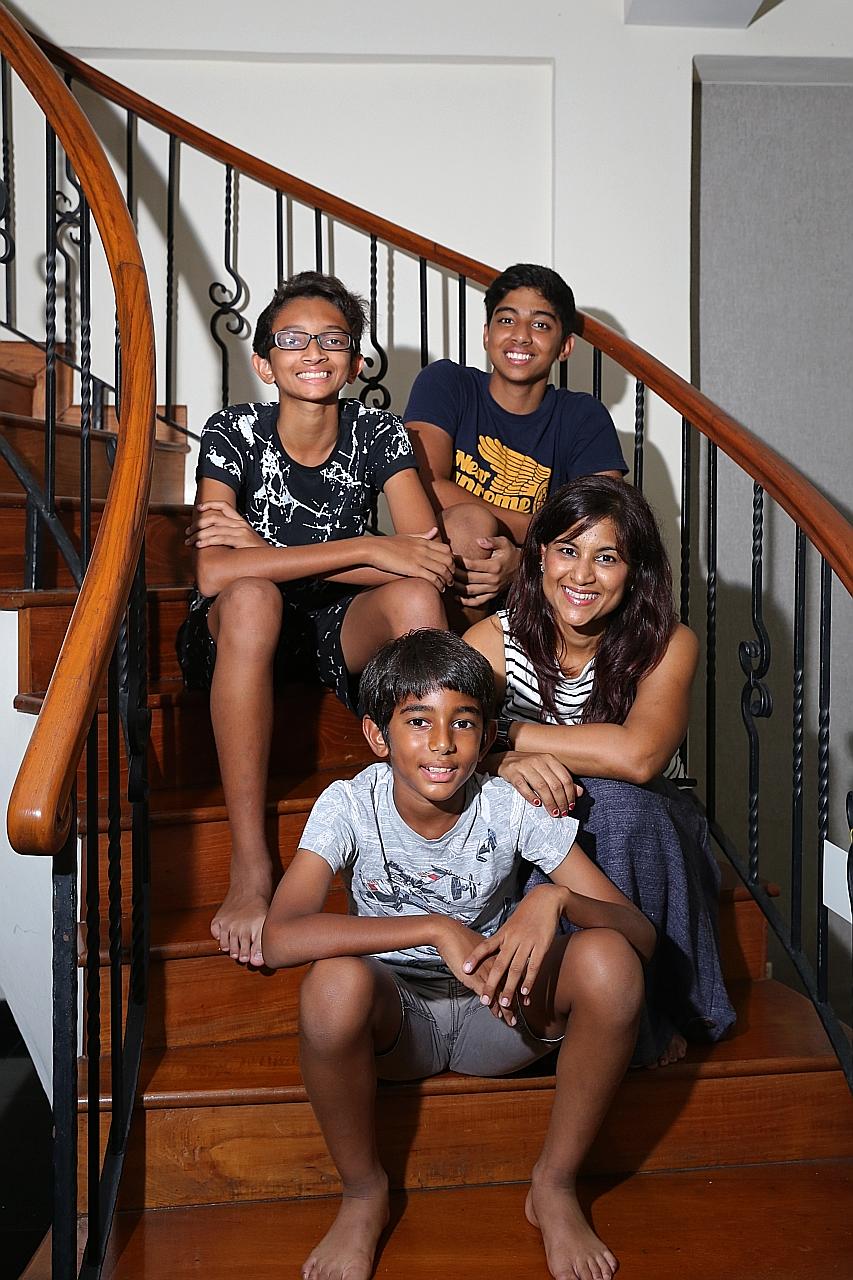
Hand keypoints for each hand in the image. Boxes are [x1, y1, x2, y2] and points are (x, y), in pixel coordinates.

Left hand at [186, 501, 265, 549]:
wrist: (272, 560)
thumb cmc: (255, 553)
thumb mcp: (244, 540)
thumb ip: (230, 536)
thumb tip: (212, 538)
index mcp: (241, 522)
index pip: (224, 506)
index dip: (210, 504)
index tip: (198, 508)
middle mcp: (240, 524)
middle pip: (214, 517)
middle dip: (198, 524)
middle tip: (188, 532)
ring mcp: (241, 532)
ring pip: (214, 528)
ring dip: (198, 535)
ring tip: (190, 542)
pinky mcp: (241, 541)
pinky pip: (220, 538)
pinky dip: (207, 541)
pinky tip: (199, 546)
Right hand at [369, 528, 453, 590]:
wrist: (372, 548)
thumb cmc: (387, 544)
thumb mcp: (407, 536)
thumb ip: (422, 535)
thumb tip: (435, 530)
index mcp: (423, 541)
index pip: (447, 549)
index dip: (451, 560)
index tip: (449, 567)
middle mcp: (424, 549)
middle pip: (448, 560)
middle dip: (453, 571)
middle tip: (451, 579)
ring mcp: (419, 559)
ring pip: (443, 570)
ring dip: (447, 580)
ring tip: (446, 586)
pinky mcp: (413, 569)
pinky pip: (432, 577)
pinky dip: (439, 584)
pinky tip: (439, 589)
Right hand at [435, 917, 516, 1023]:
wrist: (448, 933)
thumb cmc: (461, 938)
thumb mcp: (478, 948)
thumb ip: (486, 957)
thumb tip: (490, 963)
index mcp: (498, 955)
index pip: (514, 974)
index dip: (520, 988)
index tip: (525, 1000)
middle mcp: (496, 964)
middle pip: (510, 986)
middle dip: (516, 1003)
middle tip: (519, 1015)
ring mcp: (487, 971)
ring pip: (501, 993)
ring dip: (507, 1009)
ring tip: (510, 1020)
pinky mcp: (476, 977)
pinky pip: (488, 995)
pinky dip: (493, 1005)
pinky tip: (497, 1013)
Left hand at [453, 536, 519, 606]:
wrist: (523, 568)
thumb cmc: (510, 553)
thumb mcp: (504, 543)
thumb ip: (492, 541)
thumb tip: (479, 540)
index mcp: (494, 566)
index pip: (472, 565)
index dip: (459, 561)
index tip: (450, 557)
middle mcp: (493, 579)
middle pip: (468, 578)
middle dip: (454, 573)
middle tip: (444, 569)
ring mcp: (493, 589)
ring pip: (470, 591)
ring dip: (457, 587)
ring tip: (447, 581)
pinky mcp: (492, 595)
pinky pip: (477, 601)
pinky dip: (466, 601)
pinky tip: (456, 596)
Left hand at [462, 884, 568, 1011]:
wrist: (545, 900)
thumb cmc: (526, 914)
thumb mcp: (510, 925)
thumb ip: (501, 940)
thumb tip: (488, 953)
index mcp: (503, 933)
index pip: (485, 946)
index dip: (474, 958)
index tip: (464, 969)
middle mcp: (513, 939)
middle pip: (499, 964)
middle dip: (491, 984)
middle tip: (484, 1000)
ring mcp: (527, 943)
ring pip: (516, 969)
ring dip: (510, 987)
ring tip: (505, 1003)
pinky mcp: (541, 946)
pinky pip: (534, 966)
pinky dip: (529, 980)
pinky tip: (525, 993)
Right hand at [495, 751, 582, 816]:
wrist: (505, 760)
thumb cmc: (530, 767)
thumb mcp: (547, 770)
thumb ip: (563, 780)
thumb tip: (580, 792)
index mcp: (550, 759)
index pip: (565, 779)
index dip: (570, 795)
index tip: (571, 807)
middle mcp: (538, 761)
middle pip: (554, 784)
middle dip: (560, 801)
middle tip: (562, 813)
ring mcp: (525, 766)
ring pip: (541, 786)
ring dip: (549, 802)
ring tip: (553, 812)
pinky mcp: (513, 773)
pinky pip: (523, 786)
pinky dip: (531, 796)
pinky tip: (536, 804)